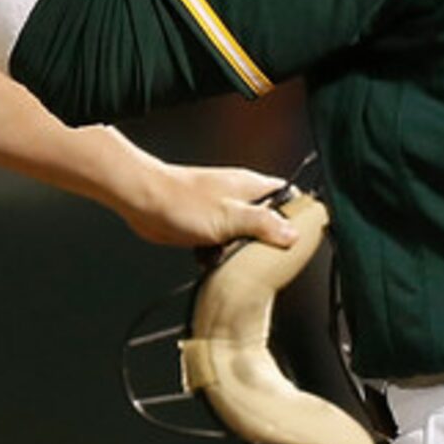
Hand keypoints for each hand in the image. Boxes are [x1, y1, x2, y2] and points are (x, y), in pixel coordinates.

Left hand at [119, 162, 300, 250]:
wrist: (144, 202)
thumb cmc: (182, 201)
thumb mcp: (231, 216)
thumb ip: (264, 224)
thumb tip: (292, 234)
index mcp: (252, 187)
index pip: (289, 197)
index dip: (298, 216)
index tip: (299, 237)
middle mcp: (240, 197)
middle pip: (268, 222)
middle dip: (264, 242)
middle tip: (257, 254)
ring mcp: (222, 211)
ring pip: (244, 237)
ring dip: (237, 251)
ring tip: (229, 255)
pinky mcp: (206, 225)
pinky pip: (222, 244)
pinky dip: (217, 254)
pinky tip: (209, 256)